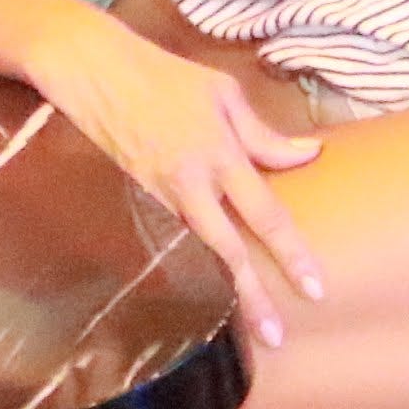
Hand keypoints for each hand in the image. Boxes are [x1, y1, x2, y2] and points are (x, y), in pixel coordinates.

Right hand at [42, 17, 326, 351]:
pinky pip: (174, 241)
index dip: (291, 254)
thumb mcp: (222, 93)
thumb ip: (264, 134)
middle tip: (277, 337)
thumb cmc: (164, 76)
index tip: (315, 287)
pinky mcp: (138, 199)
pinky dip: (193, 269)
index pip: (265, 214)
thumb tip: (307, 155)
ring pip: (198, 254)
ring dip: (222, 293)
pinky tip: (205, 293)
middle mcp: (190, 183)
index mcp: (219, 153)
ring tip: (247, 328)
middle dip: (254, 297)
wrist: (93, 72)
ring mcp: (160, 196)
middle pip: (228, 252)